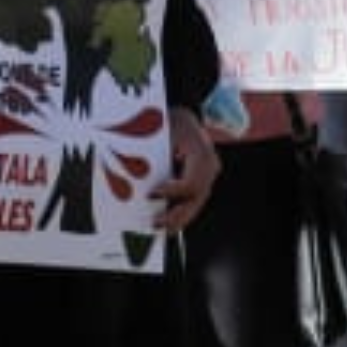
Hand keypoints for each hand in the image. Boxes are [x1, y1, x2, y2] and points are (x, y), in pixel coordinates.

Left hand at [151, 108, 220, 230]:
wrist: (184, 117)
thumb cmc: (169, 123)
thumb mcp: (160, 133)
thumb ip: (152, 156)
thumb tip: (134, 179)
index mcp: (201, 151)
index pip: (191, 181)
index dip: (172, 191)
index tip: (152, 194)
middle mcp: (211, 164)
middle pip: (197, 196)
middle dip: (177, 214)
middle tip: (156, 223)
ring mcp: (210, 172)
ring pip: (198, 200)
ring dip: (180, 217)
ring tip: (161, 228)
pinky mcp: (204, 179)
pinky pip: (195, 198)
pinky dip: (182, 210)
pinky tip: (168, 222)